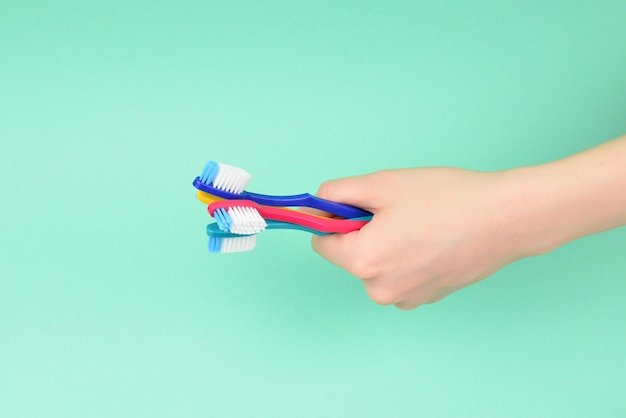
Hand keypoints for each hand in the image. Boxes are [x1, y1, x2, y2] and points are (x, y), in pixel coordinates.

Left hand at [311, 167, 542, 309]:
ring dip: (387, 245)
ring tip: (420, 224)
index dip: (333, 218)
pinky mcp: (427, 297)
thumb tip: (318, 203)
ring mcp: (406, 297)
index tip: (353, 205)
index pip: (322, 242)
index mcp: (364, 262)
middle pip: (350, 255)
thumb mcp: (382, 183)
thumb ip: (338, 192)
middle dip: (364, 231)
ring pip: (377, 265)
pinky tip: (433, 238)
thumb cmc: (447, 199)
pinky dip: (407, 257)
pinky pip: (400, 274)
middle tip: (397, 210)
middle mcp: (380, 289)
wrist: (505, 219)